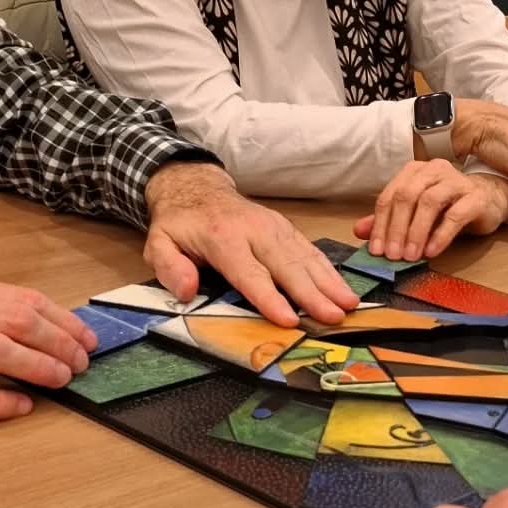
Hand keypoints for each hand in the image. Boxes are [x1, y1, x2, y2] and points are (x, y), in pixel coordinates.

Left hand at [143, 162, 358, 325]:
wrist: (198, 188)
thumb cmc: (181, 223)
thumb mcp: (158, 242)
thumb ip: (169, 266)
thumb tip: (188, 291)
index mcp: (223, 238)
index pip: (250, 273)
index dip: (270, 298)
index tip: (289, 319)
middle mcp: (255, 230)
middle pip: (287, 266)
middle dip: (312, 293)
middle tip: (334, 316)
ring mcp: (274, 227)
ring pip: (305, 257)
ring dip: (329, 282)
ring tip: (349, 305)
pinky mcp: (285, 229)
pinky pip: (310, 250)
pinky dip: (328, 270)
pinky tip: (343, 288)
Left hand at [352, 161, 507, 261]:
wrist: (489, 200)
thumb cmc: (449, 206)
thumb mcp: (416, 213)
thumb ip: (389, 219)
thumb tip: (359, 231)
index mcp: (415, 172)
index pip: (391, 196)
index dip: (380, 224)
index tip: (376, 251)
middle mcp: (434, 170)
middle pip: (407, 196)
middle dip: (396, 228)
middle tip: (392, 256)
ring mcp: (456, 181)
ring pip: (429, 202)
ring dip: (416, 232)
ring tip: (411, 256)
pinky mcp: (476, 197)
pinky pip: (455, 214)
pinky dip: (440, 235)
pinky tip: (431, 252)